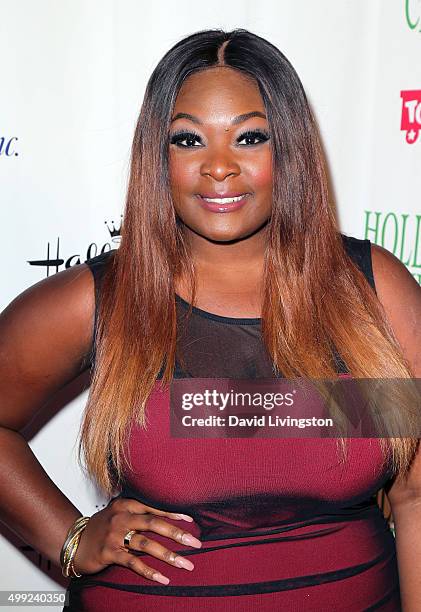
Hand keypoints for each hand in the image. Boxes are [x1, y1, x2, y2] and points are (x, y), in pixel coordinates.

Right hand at [72, 497, 200, 583]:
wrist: (74, 541)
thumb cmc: (102, 527)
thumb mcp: (119, 513)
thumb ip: (139, 513)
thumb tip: (167, 519)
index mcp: (127, 505)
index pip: (155, 509)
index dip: (174, 515)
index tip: (191, 523)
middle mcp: (122, 517)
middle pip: (154, 524)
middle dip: (177, 534)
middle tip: (196, 543)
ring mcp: (114, 535)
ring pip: (146, 544)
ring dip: (168, 555)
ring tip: (185, 564)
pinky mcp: (109, 553)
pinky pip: (132, 563)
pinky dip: (149, 571)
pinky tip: (163, 578)